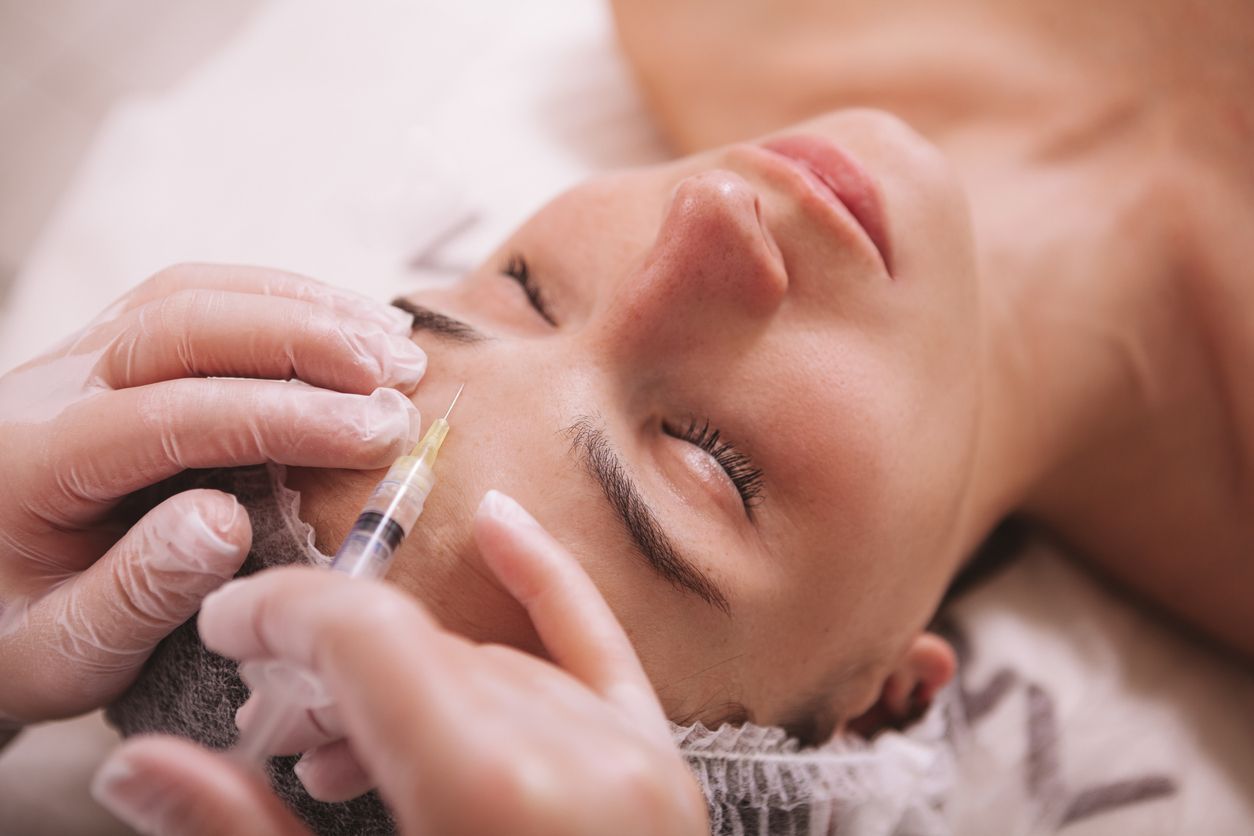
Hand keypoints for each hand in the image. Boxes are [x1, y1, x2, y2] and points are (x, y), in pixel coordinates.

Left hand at [0, 263, 425, 728]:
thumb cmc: (20, 634)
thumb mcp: (65, 653)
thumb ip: (136, 594)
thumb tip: (223, 523)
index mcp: (29, 463)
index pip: (172, 416)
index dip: (286, 418)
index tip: (378, 436)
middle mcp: (48, 387)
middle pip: (183, 324)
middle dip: (306, 342)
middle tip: (399, 378)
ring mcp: (78, 356)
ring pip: (195, 293)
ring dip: (304, 307)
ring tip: (394, 345)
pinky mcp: (112, 348)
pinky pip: (198, 295)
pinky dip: (283, 298)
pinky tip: (346, 322)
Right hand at [91, 491, 708, 835]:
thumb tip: (145, 767)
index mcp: (496, 795)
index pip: (371, 640)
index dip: (283, 616)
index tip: (228, 627)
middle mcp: (579, 762)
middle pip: (425, 653)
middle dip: (327, 667)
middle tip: (263, 715)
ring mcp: (634, 765)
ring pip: (489, 664)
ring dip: (405, 677)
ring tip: (336, 736)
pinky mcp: (662, 777)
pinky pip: (602, 653)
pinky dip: (547, 588)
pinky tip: (500, 530)